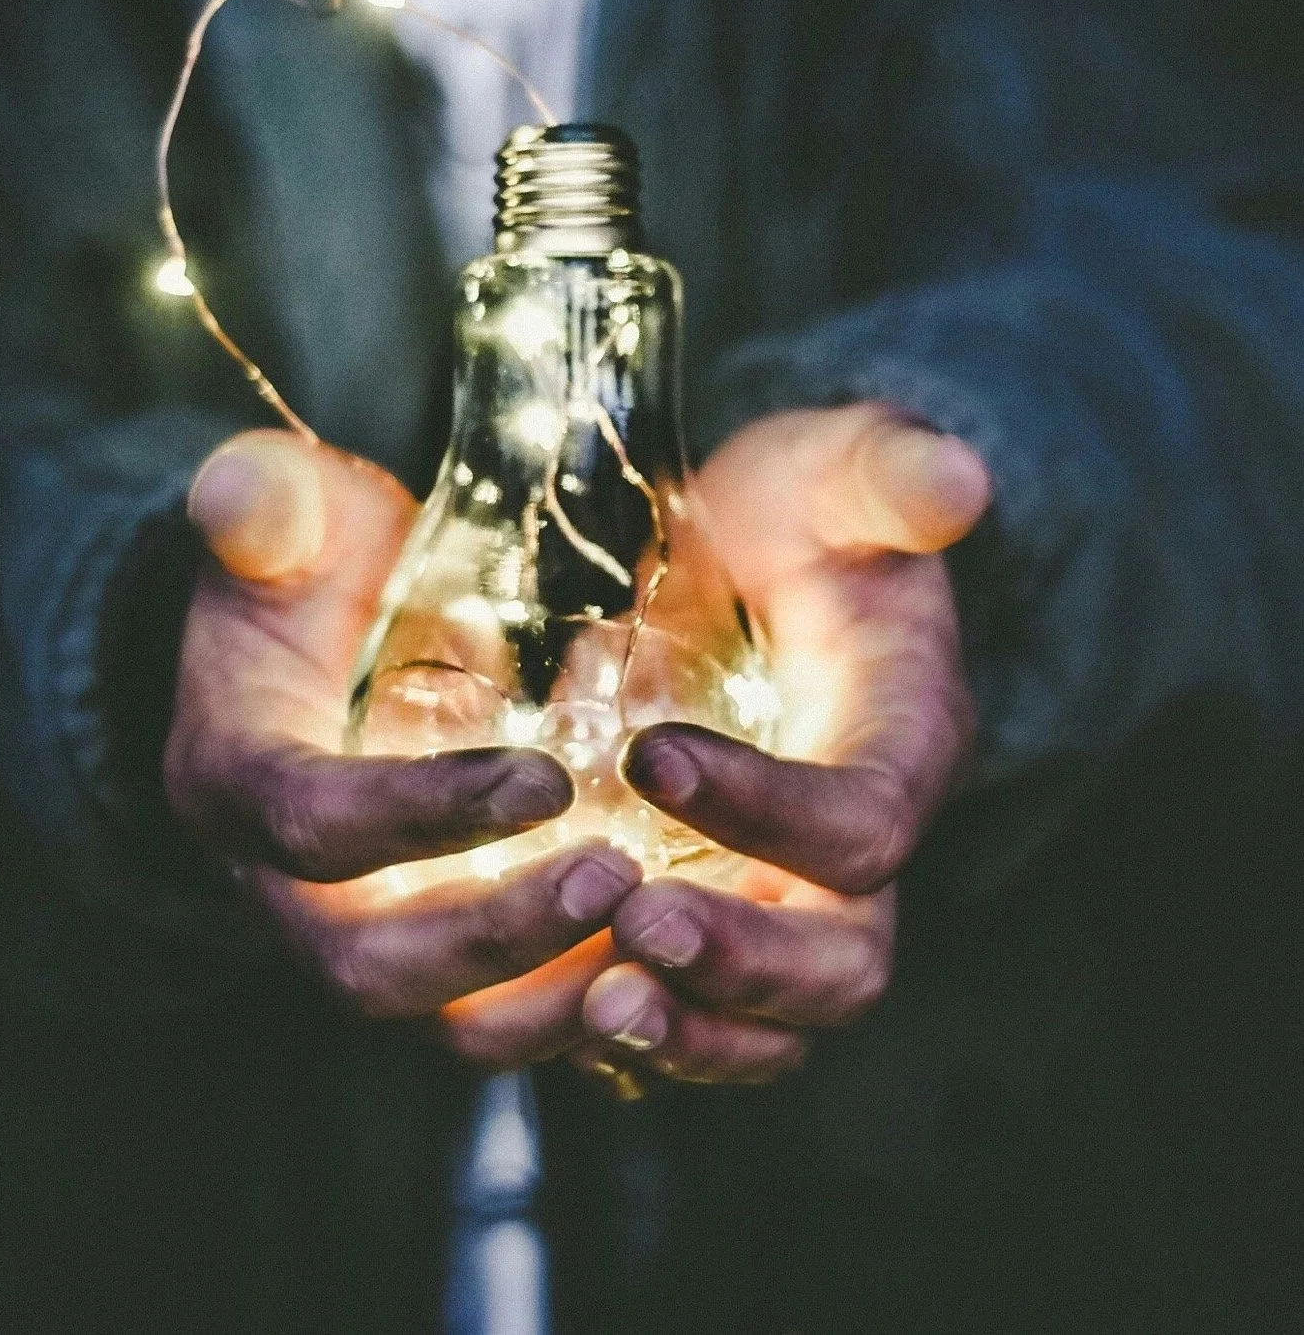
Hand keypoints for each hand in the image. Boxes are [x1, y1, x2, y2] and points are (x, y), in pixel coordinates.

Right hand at [165, 430, 641, 1022]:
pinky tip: (674, 969)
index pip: (312, 823)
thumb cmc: (311, 572)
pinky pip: (505, 1018)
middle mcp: (287, 888)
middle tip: (617, 877)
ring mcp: (365, 933)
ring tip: (664, 939)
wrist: (319, 645)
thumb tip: (238, 492)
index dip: (421, 814)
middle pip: (372, 965)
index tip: (545, 779)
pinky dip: (584, 1012)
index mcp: (237, 780)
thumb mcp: (287, 521)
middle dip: (496, 937)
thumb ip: (266, 505)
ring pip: (445, 1021)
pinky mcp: (437, 954)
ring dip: (552, 999)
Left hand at [573, 403, 990, 1086]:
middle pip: (841, 961)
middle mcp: (854, 849)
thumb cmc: (797, 516)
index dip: (769, 808)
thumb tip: (955, 478)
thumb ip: (886, 474)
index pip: (863, 821)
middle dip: (743, 961)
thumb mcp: (834, 472)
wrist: (752, 563)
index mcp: (901, 745)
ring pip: (771, 1023)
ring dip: (688, 1031)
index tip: (648, 755)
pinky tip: (550, 1004)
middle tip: (635, 925)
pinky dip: (634, 1034)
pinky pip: (694, 1016)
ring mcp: (785, 898)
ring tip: (594, 1006)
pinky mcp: (717, 917)